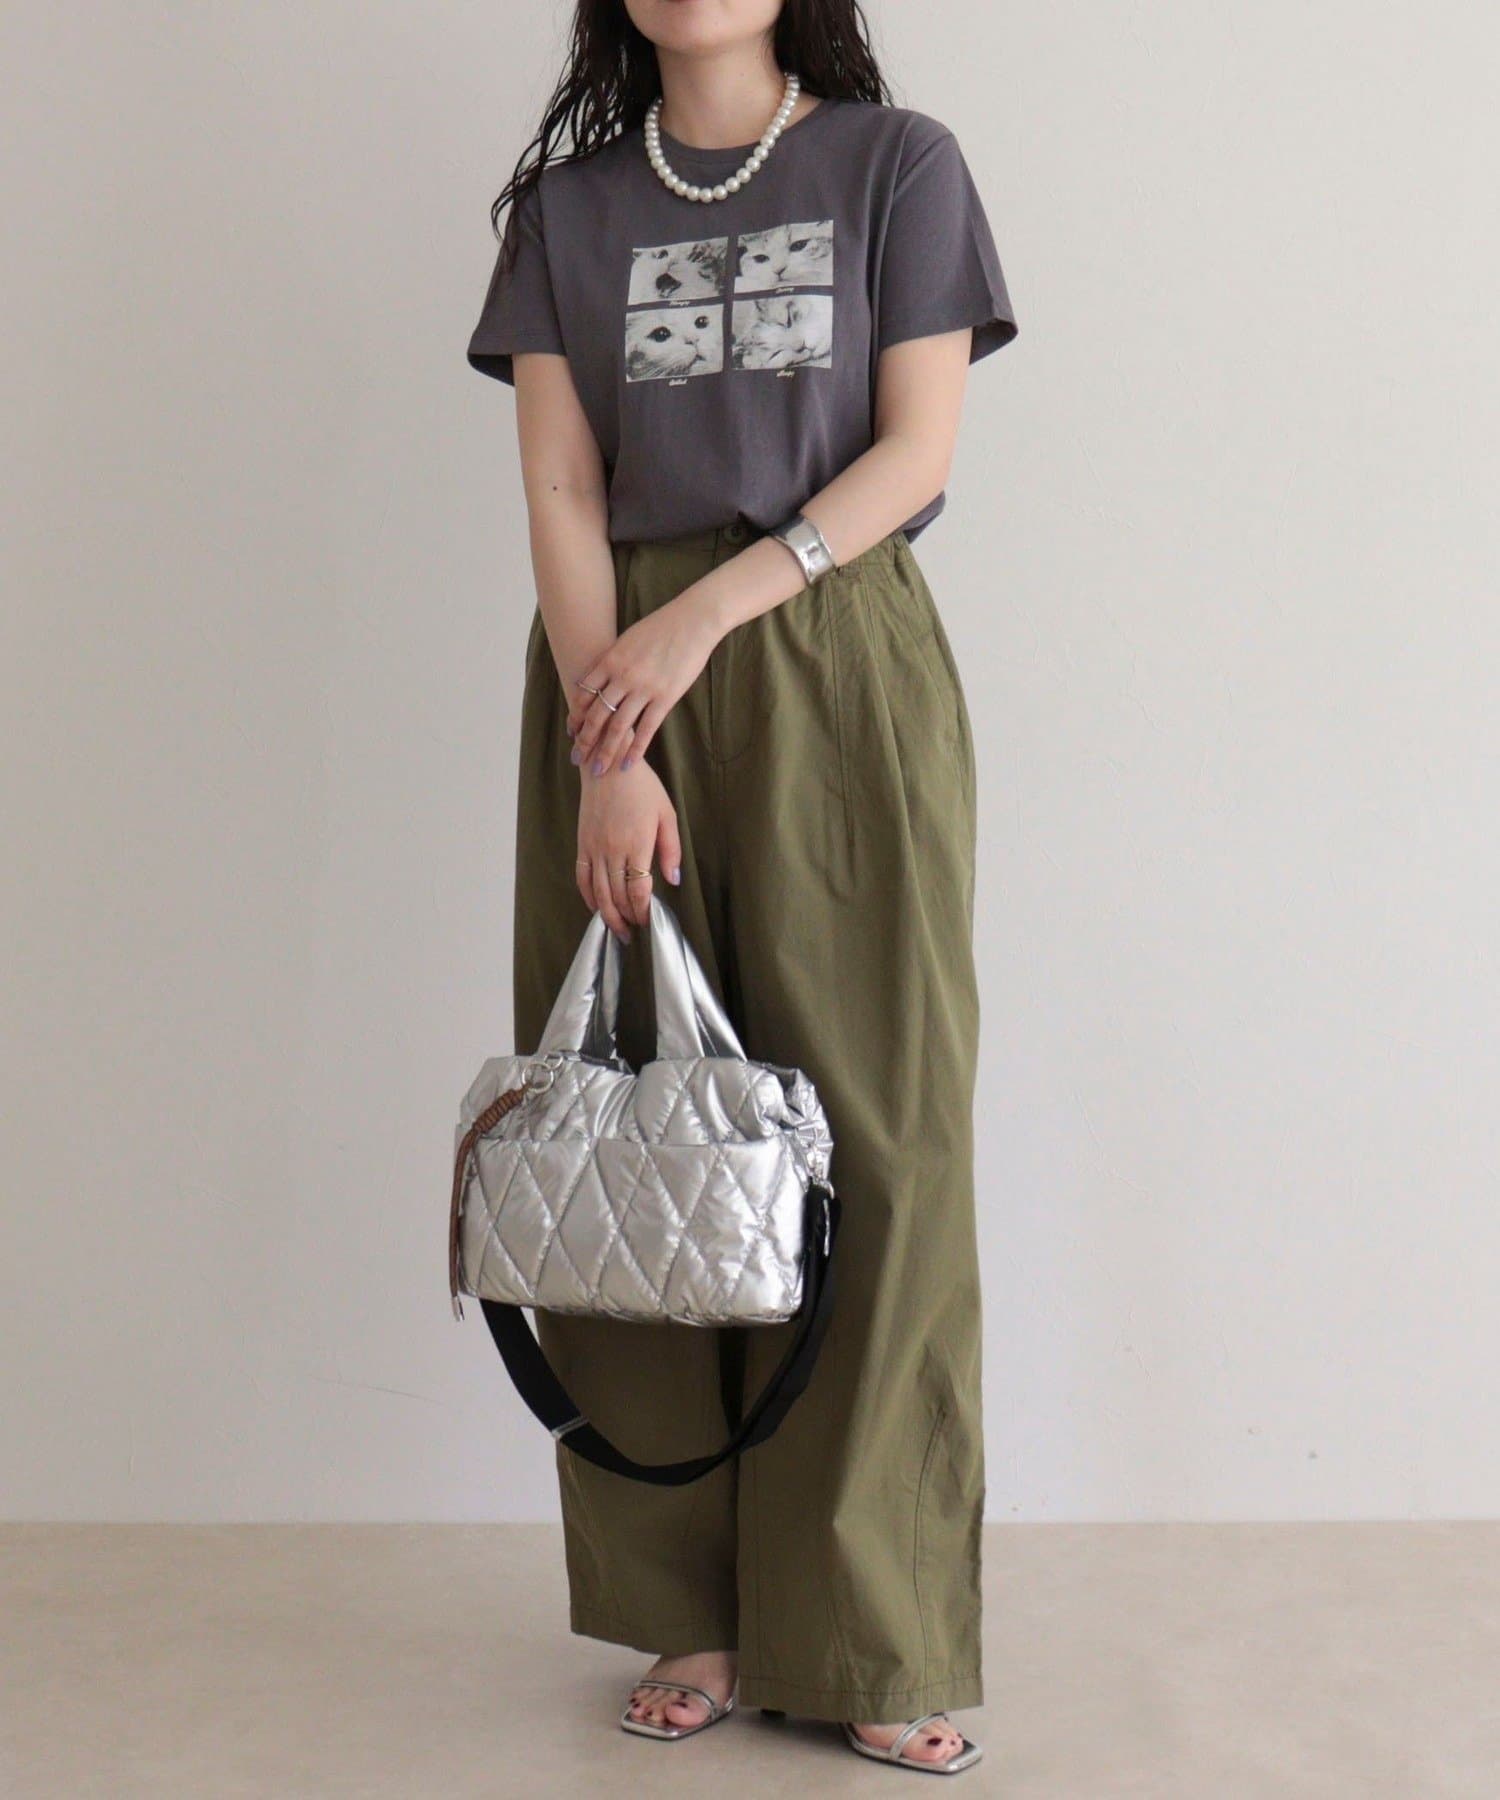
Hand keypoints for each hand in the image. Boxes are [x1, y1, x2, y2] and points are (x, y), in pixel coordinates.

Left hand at [567, 590, 720, 777]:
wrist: (692, 621)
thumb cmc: (662, 626)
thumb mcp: (629, 638)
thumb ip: (613, 659)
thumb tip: (600, 674)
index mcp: (610, 660)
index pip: (584, 694)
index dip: (576, 715)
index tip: (572, 732)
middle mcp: (622, 677)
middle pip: (596, 715)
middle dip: (584, 740)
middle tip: (576, 758)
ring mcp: (643, 688)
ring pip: (618, 727)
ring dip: (605, 752)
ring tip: (598, 771)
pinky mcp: (665, 698)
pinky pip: (646, 729)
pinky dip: (635, 749)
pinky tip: (627, 764)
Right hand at [576, 757, 682, 940]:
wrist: (608, 765)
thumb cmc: (642, 788)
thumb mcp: (666, 814)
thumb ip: (671, 849)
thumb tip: (674, 879)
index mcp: (637, 844)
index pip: (638, 890)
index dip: (643, 911)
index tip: (649, 921)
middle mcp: (613, 850)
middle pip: (617, 897)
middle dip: (627, 919)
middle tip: (635, 932)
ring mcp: (595, 848)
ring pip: (599, 893)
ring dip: (609, 916)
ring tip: (618, 930)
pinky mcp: (583, 844)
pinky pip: (582, 877)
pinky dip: (588, 897)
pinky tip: (596, 908)